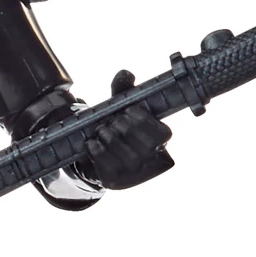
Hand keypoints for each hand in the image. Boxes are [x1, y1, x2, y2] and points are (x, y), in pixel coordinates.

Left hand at [83, 70, 173, 188]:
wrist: (97, 152)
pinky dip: (98, 152)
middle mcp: (151, 161)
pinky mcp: (115, 182)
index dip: (145, 121)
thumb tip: (125, 74)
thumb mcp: (121, 106)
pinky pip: (108, 167)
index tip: (129, 110)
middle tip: (113, 120)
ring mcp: (134, 174)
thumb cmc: (116, 126)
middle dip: (124, 128)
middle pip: (143, 146)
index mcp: (160, 142)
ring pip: (125, 157)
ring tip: (102, 130)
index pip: (162, 134)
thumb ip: (123, 89)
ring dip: (110, 139)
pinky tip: (92, 142)